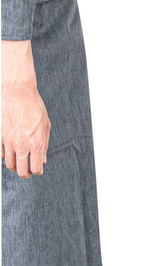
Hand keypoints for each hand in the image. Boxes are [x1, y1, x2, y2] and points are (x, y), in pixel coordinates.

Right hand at [2, 40, 50, 178]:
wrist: (18, 92)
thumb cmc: (34, 106)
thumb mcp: (46, 126)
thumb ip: (44, 145)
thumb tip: (42, 159)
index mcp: (36, 144)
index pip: (36, 169)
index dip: (37, 172)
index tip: (37, 169)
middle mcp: (21, 145)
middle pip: (21, 171)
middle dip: (25, 174)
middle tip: (27, 170)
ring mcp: (8, 140)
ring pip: (9, 164)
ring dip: (15, 166)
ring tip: (19, 162)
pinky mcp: (0, 135)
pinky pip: (0, 153)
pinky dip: (4, 156)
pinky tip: (9, 152)